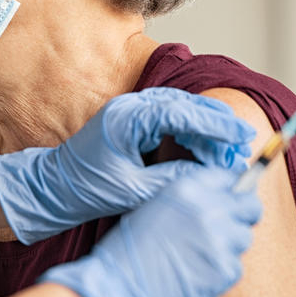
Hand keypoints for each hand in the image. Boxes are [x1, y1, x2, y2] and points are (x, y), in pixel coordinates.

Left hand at [0, 87, 253, 243]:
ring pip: (179, 110)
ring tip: (229, 148)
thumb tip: (210, 176)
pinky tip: (204, 148)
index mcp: (127, 118)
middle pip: (184, 105)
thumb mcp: (134, 190)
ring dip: (205, 127)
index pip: (182, 113)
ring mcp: (129, 111)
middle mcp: (129, 107)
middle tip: (242, 142)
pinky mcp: (131, 121)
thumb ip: (173, 180)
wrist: (52, 188)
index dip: (215, 124)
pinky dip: (190, 130)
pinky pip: (168, 118)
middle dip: (216, 124)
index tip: (241, 135)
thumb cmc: (85, 189)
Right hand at [40, 166, 262, 296]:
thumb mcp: (155, 206)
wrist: (118, 289)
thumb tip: (221, 198)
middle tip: (229, 226)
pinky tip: (197, 274)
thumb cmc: (129, 251)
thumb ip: (190, 199)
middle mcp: (208, 210)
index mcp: (187, 189)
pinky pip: (236, 267)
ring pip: (244, 238)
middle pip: (250, 205)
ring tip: (201, 256)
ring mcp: (220, 241)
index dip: (233, 189)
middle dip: (244, 214)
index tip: (232, 198)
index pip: (230, 177)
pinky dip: (221, 272)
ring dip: (229, 245)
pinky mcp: (225, 271)